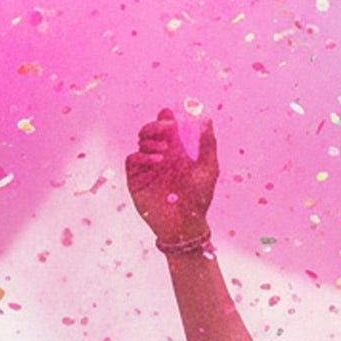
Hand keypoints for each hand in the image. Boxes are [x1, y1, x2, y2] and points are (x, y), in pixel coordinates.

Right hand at [126, 107, 218, 243]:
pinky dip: (143, 155)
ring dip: (152, 140)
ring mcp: (147, 167)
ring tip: (165, 151)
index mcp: (176, 151)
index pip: (166, 126)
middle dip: (156, 125)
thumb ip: (208, 144)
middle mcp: (160, 156)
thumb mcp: (208, 169)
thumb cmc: (199, 199)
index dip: (166, 117)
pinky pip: (132, 158)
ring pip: (141, 141)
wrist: (185, 225)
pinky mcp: (136, 179)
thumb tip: (206, 118)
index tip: (171, 115)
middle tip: (167, 128)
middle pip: (150, 130)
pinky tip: (158, 160)